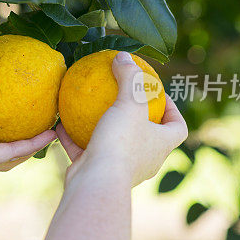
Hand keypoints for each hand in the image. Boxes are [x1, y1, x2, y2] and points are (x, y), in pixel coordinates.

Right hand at [57, 51, 187, 186]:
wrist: (96, 183)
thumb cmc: (121, 143)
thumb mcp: (129, 103)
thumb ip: (129, 78)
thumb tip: (124, 55)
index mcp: (161, 145)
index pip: (177, 127)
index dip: (173, 111)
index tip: (159, 95)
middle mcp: (145, 159)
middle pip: (148, 136)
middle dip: (137, 119)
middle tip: (123, 99)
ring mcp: (121, 168)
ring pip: (115, 145)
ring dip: (104, 128)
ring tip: (91, 109)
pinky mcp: (97, 171)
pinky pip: (86, 150)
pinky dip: (75, 138)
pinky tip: (62, 122)